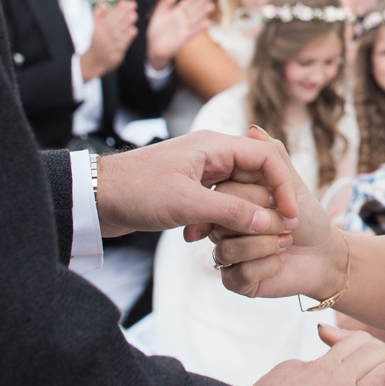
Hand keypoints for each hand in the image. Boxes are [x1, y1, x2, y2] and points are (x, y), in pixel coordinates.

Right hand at [79, 0, 137, 81]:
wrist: (92, 63)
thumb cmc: (97, 43)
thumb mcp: (95, 30)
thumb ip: (98, 17)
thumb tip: (103, 4)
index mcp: (97, 30)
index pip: (108, 17)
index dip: (117, 8)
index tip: (125, 1)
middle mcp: (102, 38)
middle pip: (114, 23)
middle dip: (123, 13)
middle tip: (133, 4)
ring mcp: (108, 47)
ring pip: (118, 33)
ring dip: (126, 23)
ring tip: (134, 14)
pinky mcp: (115, 56)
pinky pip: (122, 45)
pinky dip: (128, 37)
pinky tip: (133, 29)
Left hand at [95, 129, 303, 241]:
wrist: (94, 197)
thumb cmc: (136, 190)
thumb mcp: (186, 204)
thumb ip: (230, 212)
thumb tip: (268, 223)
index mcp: (215, 146)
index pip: (266, 158)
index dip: (283, 186)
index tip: (290, 216)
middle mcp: (212, 155)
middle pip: (256, 175)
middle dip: (266, 204)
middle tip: (276, 232)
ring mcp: (200, 173)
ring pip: (238, 192)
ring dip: (240, 216)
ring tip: (242, 239)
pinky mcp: (188, 190)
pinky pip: (218, 203)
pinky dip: (218, 221)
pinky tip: (203, 238)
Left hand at [145, 0, 216, 69]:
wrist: (154, 48)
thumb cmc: (157, 31)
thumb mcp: (158, 15)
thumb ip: (165, 4)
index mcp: (177, 12)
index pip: (188, 1)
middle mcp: (183, 19)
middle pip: (194, 8)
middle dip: (202, 1)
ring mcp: (184, 28)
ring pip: (195, 18)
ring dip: (203, 13)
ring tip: (211, 5)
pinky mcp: (184, 38)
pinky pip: (192, 31)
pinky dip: (199, 27)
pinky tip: (207, 23)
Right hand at [209, 127, 345, 298]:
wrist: (325, 256)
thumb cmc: (309, 220)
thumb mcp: (293, 184)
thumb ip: (273, 157)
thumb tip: (253, 129)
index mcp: (232, 204)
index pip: (225, 194)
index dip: (255, 198)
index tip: (283, 205)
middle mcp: (223, 229)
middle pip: (222, 222)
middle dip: (265, 223)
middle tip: (291, 226)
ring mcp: (227, 257)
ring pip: (228, 250)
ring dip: (267, 246)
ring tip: (287, 242)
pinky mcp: (235, 282)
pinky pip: (238, 274)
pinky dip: (267, 267)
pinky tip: (280, 263)